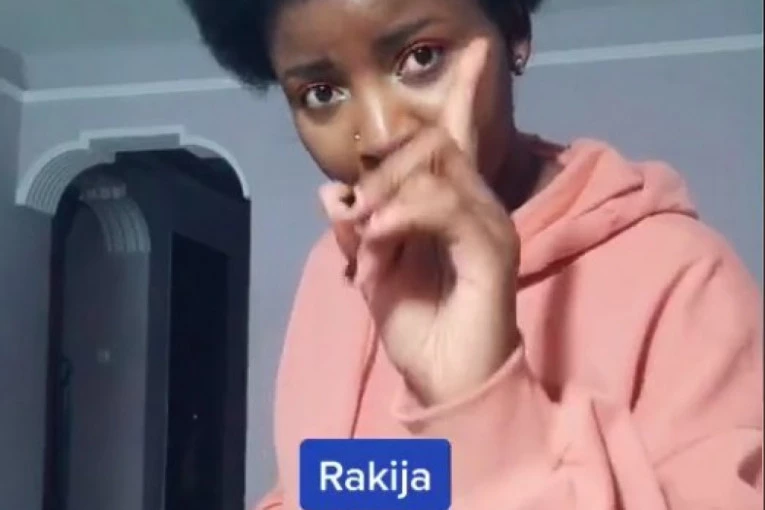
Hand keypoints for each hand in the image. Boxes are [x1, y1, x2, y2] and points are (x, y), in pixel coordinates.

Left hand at [320, 39, 520, 404]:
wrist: (445, 382)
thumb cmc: (417, 327)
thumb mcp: (372, 271)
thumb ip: (356, 229)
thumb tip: (331, 194)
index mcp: (453, 207)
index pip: (459, 137)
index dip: (466, 91)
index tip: (478, 47)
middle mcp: (479, 207)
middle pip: (435, 144)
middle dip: (385, 165)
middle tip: (357, 212)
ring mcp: (491, 226)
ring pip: (440, 169)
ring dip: (388, 193)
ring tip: (368, 232)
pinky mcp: (493, 252)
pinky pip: (446, 208)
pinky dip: (403, 215)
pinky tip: (380, 237)